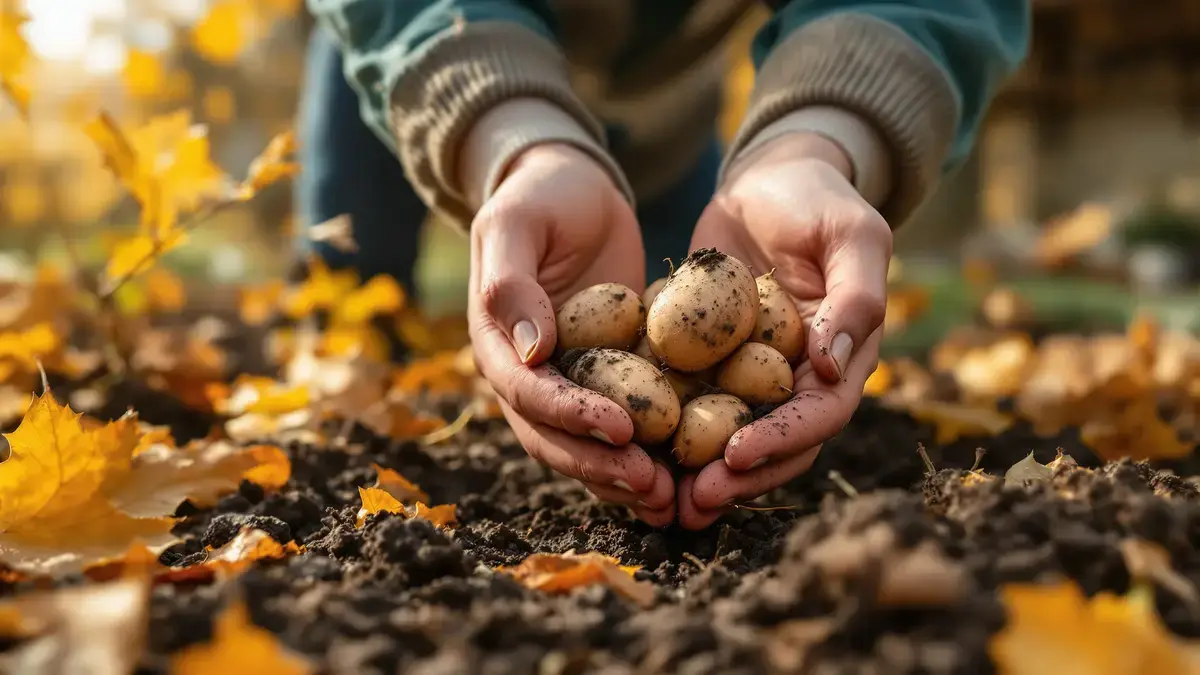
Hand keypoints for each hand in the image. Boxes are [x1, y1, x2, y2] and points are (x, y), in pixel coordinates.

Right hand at [467, 143, 676, 525]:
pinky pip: (626, 425)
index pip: (529, 396)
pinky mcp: (609, 377)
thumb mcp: (516, 223)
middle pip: (557, 439)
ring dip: (627, 477)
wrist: (572, 186)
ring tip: (675, 499)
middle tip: (655, 486)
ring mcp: (569, 381)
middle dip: (604, 466)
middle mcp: (529, 375)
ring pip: (590, 446)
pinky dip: (652, 452)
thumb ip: (511, 283)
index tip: (623, 430)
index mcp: (498, 344)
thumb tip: (532, 353)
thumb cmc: (541, 195)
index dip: (572, 418)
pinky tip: (690, 473)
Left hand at [677, 132, 891, 529]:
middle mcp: (800, 381)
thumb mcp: (851, 234)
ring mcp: (753, 377)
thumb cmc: (819, 199)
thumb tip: (834, 366)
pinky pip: (690, 406)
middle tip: (690, 501)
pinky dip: (666, 434)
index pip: (818, 416)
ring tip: (659, 501)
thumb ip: (856, 296)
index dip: (780, 441)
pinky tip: (630, 453)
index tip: (733, 455)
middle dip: (735, 477)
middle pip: (774, 446)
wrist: (770, 179)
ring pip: (729, 439)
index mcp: (844, 359)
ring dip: (699, 474)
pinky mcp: (711, 364)